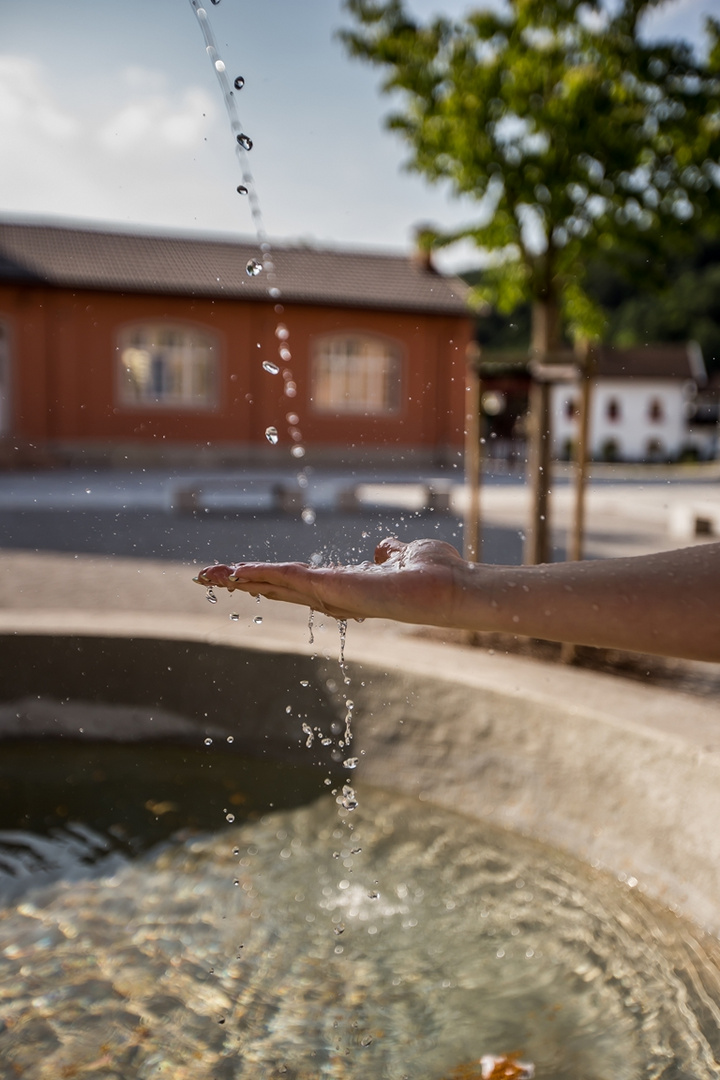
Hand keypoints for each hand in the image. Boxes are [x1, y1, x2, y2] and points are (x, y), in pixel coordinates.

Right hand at [194, 537, 467, 624]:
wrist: (453, 589)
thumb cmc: (436, 575)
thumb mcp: (406, 556)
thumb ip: (391, 553)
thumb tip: (385, 549)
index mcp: (345, 586)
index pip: (296, 582)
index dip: (266, 578)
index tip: (239, 575)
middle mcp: (334, 595)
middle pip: (277, 587)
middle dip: (241, 582)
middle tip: (206, 577)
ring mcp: (332, 594)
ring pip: (276, 584)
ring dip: (241, 579)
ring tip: (209, 575)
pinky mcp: (335, 588)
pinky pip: (291, 578)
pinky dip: (262, 574)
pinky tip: (238, 572)